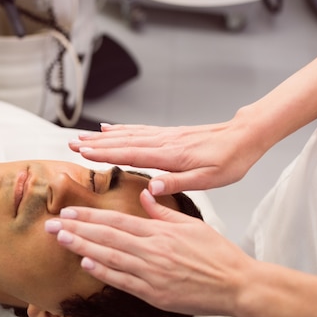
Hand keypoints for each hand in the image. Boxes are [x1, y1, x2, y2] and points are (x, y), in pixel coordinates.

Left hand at [45, 190, 253, 316]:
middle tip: (51, 225)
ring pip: (110, 258)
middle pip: (106, 237)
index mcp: (160, 232)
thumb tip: (145, 195)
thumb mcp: (192, 225)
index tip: (69, 212)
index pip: (117, 221)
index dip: (90, 216)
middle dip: (76, 229)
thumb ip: (163, 212)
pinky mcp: (155, 295)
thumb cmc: (217, 254)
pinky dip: (104, 272)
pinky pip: (123, 282)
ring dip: (82, 248)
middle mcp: (152, 251)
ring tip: (61, 240)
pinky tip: (85, 265)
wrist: (237, 285)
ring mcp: (152, 274)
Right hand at [69, 122, 261, 194]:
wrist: (245, 136)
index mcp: (171, 156)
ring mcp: (165, 136)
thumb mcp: (210, 179)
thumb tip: (153, 187)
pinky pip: (139, 130)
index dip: (104, 154)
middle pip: (123, 142)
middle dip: (95, 143)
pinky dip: (121, 129)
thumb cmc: (230, 161)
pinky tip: (110, 128)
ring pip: (128, 134)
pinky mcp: (169, 134)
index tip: (83, 152)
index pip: (130, 154)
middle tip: (71, 144)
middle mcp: (163, 142)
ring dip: (103, 136)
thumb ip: (179, 182)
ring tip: (83, 136)